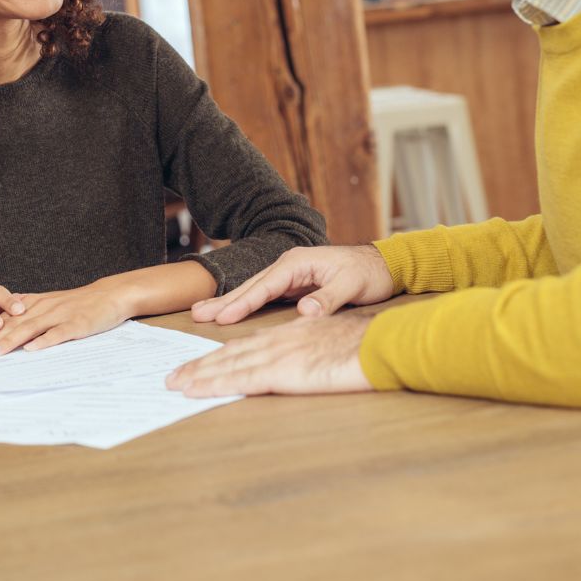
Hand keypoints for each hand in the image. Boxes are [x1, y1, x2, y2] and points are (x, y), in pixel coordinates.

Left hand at [0, 282, 130, 357]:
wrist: (110, 295)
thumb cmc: (79, 303)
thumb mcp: (50, 303)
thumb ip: (28, 311)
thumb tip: (4, 322)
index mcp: (35, 304)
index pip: (4, 319)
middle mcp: (43, 308)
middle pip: (11, 325)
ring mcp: (59, 315)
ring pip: (29, 328)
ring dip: (9, 341)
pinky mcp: (76, 324)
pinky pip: (58, 334)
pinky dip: (44, 341)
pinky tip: (31, 350)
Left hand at [166, 313, 373, 396]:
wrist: (382, 344)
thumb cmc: (365, 348)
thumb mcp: (330, 346)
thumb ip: (310, 354)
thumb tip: (302, 366)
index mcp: (290, 335)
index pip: (247, 346)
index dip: (221, 356)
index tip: (200, 366)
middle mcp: (278, 341)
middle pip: (230, 353)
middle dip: (200, 365)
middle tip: (173, 377)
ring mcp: (277, 354)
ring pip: (228, 364)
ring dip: (198, 375)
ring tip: (175, 384)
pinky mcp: (281, 371)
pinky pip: (240, 378)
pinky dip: (214, 383)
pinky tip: (196, 390)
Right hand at [191, 244, 393, 324]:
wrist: (383, 265)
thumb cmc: (368, 273)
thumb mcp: (352, 284)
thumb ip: (328, 297)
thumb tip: (304, 311)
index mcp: (297, 262)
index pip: (264, 285)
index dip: (243, 302)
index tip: (222, 317)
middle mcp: (288, 266)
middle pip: (251, 285)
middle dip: (224, 300)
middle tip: (197, 313)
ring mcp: (289, 276)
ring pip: (254, 290)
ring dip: (230, 302)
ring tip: (203, 313)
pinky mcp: (293, 286)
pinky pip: (263, 297)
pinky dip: (245, 305)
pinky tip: (231, 313)